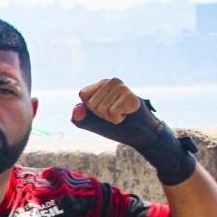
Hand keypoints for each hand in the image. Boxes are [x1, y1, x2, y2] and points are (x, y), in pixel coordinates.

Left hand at [69, 79, 198, 185]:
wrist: (140, 135)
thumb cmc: (115, 127)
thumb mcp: (92, 124)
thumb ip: (80, 118)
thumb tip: (77, 109)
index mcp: (100, 85)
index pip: (83, 95)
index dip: (90, 109)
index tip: (103, 112)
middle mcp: (111, 81)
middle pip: (92, 103)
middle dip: (101, 115)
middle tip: (115, 115)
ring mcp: (122, 87)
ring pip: (102, 108)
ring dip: (111, 118)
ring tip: (122, 114)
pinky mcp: (130, 95)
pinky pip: (113, 112)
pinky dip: (118, 118)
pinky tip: (128, 114)